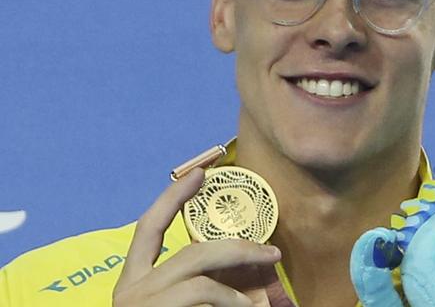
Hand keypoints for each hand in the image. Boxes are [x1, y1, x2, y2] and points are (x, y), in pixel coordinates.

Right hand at [113, 168, 281, 306]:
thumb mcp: (178, 306)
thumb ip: (200, 284)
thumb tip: (246, 262)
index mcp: (133, 282)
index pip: (148, 228)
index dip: (174, 197)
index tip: (200, 172)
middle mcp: (129, 291)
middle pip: (191, 252)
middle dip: (238, 249)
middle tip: (272, 251)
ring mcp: (139, 305)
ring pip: (202, 281)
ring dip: (238, 294)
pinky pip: (204, 301)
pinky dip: (231, 306)